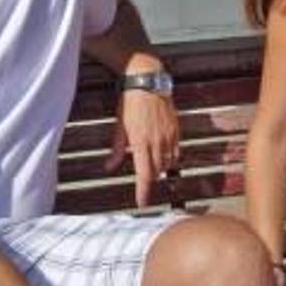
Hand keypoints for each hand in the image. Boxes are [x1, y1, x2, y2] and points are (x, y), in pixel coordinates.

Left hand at [105, 88, 179, 206]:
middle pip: (157, 172)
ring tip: (153, 170)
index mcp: (140, 143)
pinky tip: (164, 158)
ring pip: (168, 163)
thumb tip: (109, 167)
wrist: (147, 82)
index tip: (142, 203)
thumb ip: (117, 149)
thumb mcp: (119, 127)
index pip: (144, 175)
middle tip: (144, 186)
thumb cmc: (129, 104)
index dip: (144, 192)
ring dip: (160, 170)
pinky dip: (170, 159)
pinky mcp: (176, 129)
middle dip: (150, 181)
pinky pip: (176, 152)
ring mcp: (168, 136)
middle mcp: (157, 142)